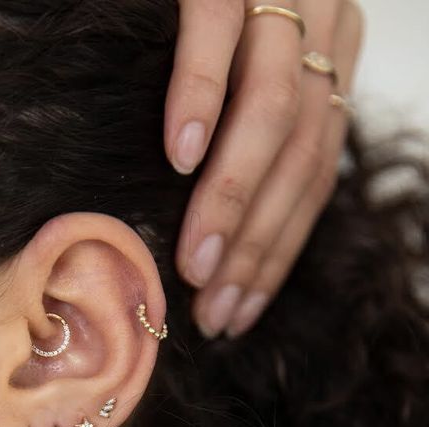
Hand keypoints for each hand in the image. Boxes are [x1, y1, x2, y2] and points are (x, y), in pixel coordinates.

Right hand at [164, 1, 364, 337]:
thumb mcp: (253, 72)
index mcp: (330, 67)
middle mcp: (323, 33)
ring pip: (272, 112)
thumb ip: (252, 131)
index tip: (238, 312)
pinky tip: (179, 157)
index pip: (314, 178)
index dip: (278, 255)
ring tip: (194, 262)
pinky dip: (200, 98)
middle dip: (255, 245)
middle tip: (212, 308)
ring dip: (230, 199)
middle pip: (300, 158)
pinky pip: (220, 35)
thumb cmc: (213, 8)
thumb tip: (223, 226)